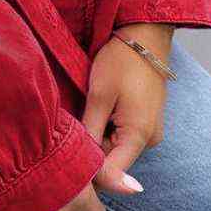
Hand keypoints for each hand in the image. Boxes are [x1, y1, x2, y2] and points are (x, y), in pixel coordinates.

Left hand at [0, 23, 172, 210]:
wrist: (145, 35)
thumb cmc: (121, 60)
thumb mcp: (99, 95)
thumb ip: (92, 134)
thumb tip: (85, 169)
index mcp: (139, 137)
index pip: (111, 175)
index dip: (86, 174)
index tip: (63, 164)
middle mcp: (148, 140)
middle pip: (112, 162)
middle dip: (89, 153)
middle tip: (66, 133)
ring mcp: (148, 131)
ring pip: (114, 148)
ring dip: (95, 139)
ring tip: (79, 118)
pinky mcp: (143, 120)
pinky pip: (120, 135)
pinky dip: (104, 129)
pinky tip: (92, 113)